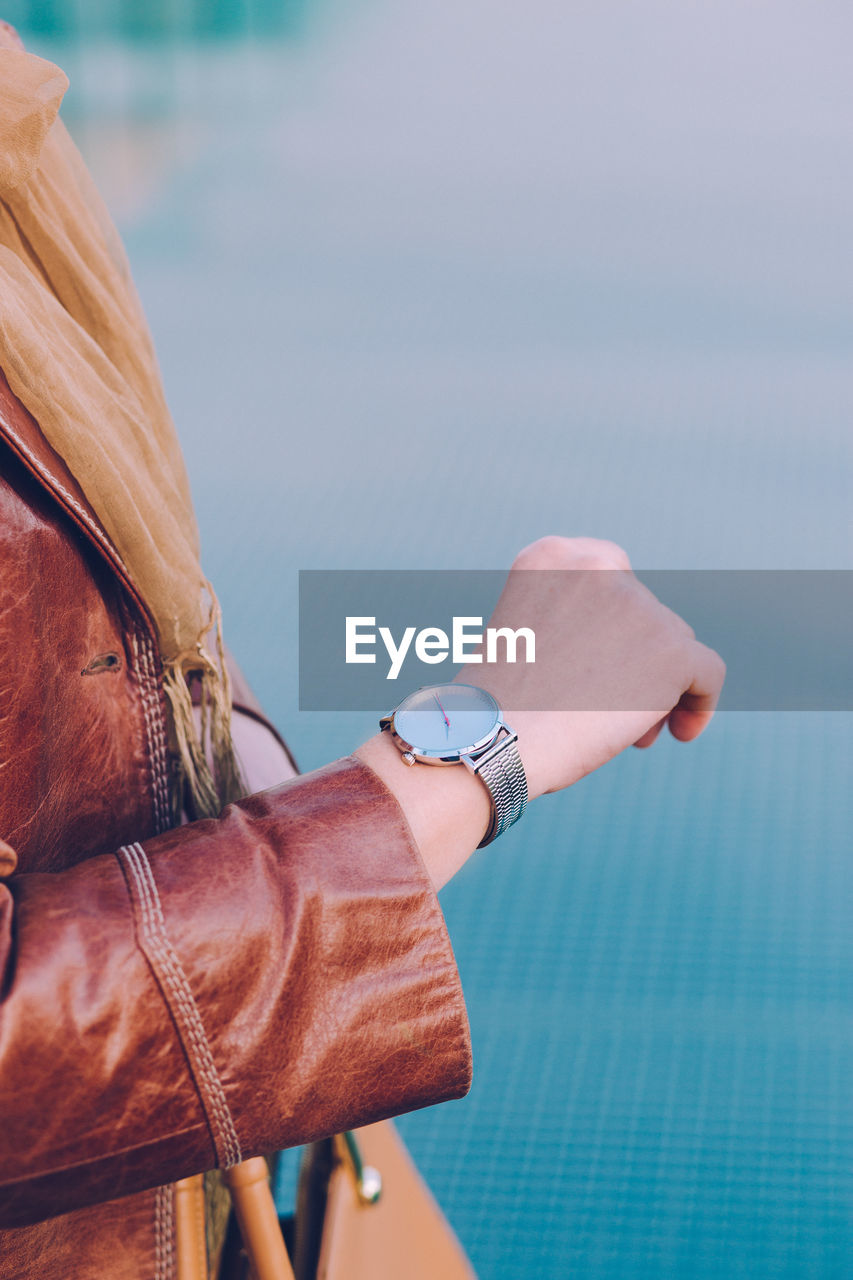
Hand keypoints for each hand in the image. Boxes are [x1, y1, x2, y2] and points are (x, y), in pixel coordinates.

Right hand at [458, 536, 725, 799]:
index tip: (604, 662)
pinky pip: (707, 673)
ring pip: (674, 648)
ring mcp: (640, 604)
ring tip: (623, 732)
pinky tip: (680, 732)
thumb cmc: (498, 707)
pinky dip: (698, 703)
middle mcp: (600, 565)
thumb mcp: (529, 638)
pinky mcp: (672, 648)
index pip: (614, 582)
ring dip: (655, 688)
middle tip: (611, 707)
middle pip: (646, 617)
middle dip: (635, 663)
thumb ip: (579, 626)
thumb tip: (639, 653)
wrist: (491, 737)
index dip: (616, 627)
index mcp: (555, 555)